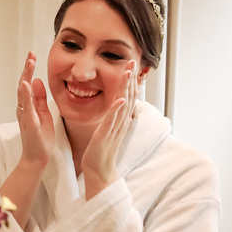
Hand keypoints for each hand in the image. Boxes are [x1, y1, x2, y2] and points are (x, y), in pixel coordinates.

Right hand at [15, 52, 53, 169]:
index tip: (33, 55)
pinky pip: (26, 106)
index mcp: (28, 105)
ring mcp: (24, 114)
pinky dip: (25, 95)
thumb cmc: (40, 137)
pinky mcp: (28, 122)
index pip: (27, 83)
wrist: (37, 157)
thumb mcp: (42, 113)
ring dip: (25, 77)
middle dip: (27, 68)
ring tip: (29, 64)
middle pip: (23, 84)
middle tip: (31, 54)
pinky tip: (26, 85)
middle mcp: (23, 107)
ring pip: (22, 93)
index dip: (29, 69)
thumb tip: (36, 80)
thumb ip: (39, 97)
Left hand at [82, 61, 137, 197]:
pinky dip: (116, 110)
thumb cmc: (101, 149)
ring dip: (126, 89)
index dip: (130, 81)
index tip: (131, 65)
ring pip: (123, 106)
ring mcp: (114, 129)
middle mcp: (120, 122)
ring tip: (128, 73)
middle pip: (129, 97)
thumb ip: (113, 115)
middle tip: (133, 61)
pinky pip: (112, 122)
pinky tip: (119, 100)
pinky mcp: (105, 136)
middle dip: (130, 79)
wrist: (98, 169)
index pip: (127, 96)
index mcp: (120, 119)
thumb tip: (117, 103)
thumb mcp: (108, 128)